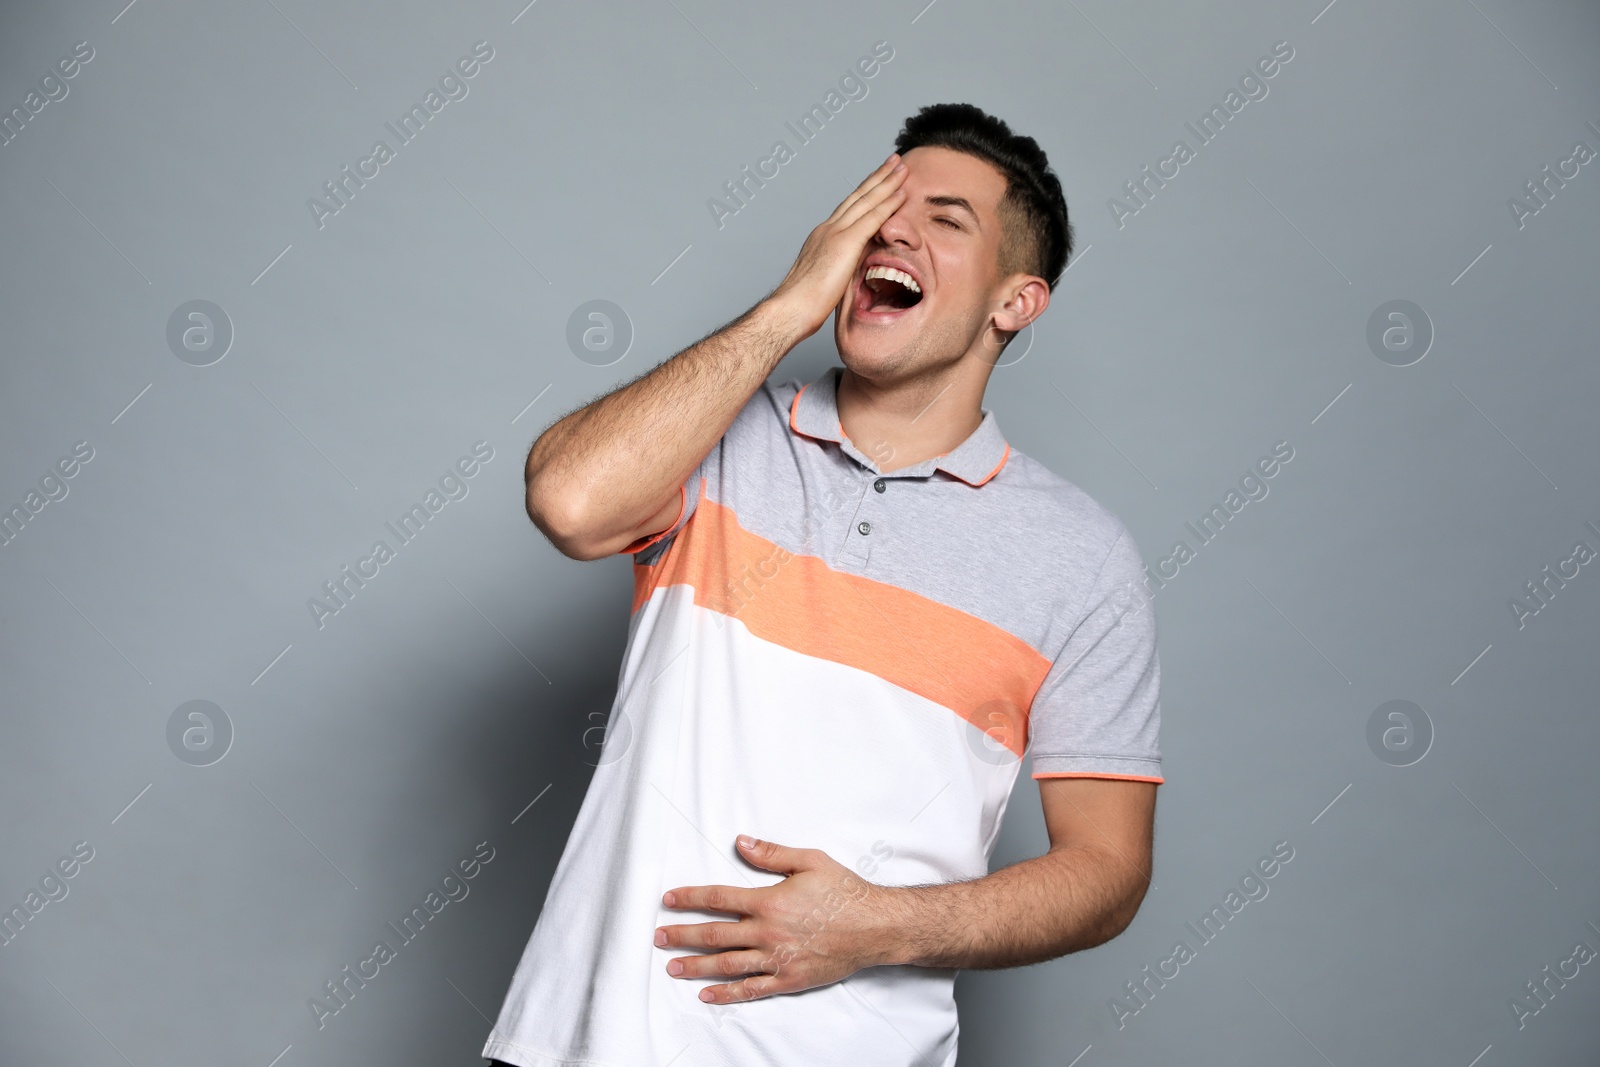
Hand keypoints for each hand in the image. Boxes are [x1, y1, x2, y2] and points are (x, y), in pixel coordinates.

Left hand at [656, 835, 900, 1003]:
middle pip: (715, 935)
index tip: (669, 900)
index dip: (690, 898)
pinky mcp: (789, 979)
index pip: (718, 898)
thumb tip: (740, 843)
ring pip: (727, 964)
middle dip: (683, 936)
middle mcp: (768, 932)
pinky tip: (707, 994)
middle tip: (659, 937)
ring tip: (673, 967)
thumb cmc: (845, 892)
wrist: (875, 927)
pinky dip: (727, 993)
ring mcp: (777, 959)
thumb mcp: (810, 861)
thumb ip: (772, 854)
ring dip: (696, 967)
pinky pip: (752, 989)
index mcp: (769, 901)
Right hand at [764, 154, 908, 340]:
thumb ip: (840, 270)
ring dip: (886, 181)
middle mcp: (827, 229)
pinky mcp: (845, 243)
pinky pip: (872, 218)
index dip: (865, 193)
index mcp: (822, 237)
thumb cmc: (803, 305)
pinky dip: (888, 203)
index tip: (879, 181)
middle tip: (893, 161)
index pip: (848, 209)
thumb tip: (852, 273)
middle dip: (877, 177)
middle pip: (857, 196)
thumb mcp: (826, 281)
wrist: (791, 309)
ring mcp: (835, 234)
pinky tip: (902, 193)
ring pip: (866, 200)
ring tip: (901, 166)